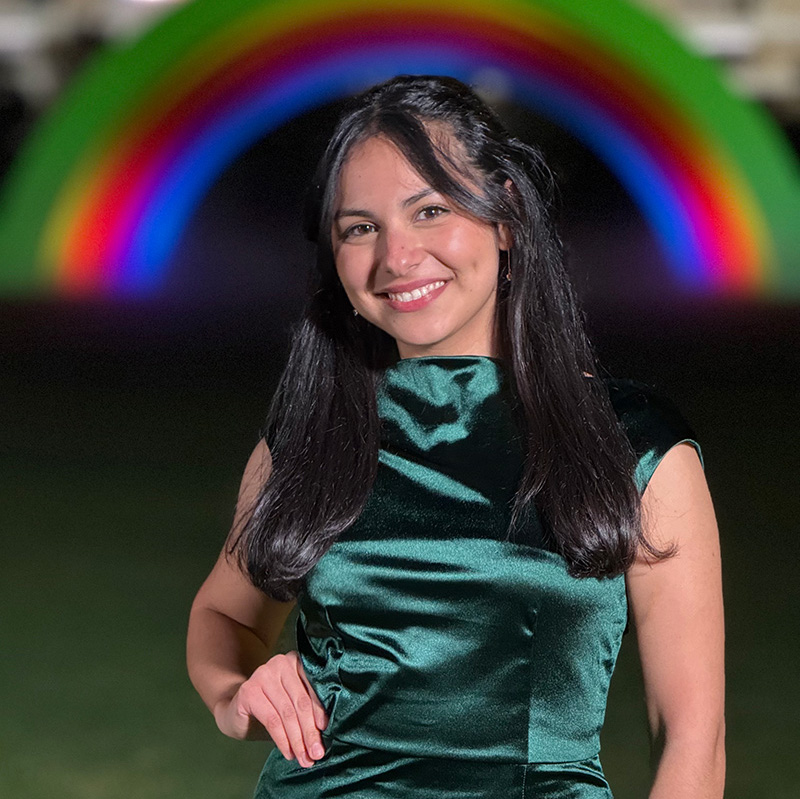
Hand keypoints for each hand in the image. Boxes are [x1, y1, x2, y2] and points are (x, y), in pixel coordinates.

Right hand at [215, 651, 328, 767]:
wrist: (236, 710)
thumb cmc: (272, 707)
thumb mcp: (293, 704)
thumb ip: (309, 710)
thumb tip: (325, 733)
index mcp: (296, 661)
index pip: (313, 686)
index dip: (320, 710)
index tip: (326, 730)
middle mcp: (280, 663)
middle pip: (300, 701)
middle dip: (310, 731)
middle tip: (316, 753)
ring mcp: (263, 675)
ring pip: (287, 713)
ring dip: (297, 740)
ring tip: (303, 757)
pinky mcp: (249, 691)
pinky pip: (272, 720)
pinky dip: (282, 740)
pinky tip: (288, 752)